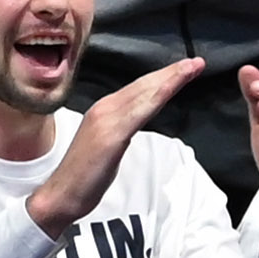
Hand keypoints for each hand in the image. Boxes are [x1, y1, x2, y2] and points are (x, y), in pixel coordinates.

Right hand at [28, 53, 204, 233]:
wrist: (61, 195)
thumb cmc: (83, 176)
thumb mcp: (107, 146)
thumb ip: (121, 131)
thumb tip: (135, 124)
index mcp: (104, 111)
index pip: (138, 89)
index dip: (162, 77)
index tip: (184, 69)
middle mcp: (104, 109)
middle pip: (144, 86)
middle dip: (171, 72)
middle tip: (197, 62)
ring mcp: (106, 120)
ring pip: (144, 94)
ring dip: (170, 78)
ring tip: (192, 67)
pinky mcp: (111, 135)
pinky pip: (139, 112)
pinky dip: (157, 96)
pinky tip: (171, 87)